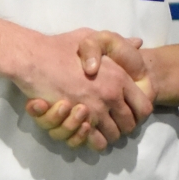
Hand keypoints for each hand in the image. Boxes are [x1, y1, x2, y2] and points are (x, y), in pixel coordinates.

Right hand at [13, 29, 152, 151]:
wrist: (35, 59)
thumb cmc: (61, 47)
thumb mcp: (93, 38)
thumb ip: (117, 43)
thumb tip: (138, 43)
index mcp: (119, 77)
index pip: (144, 107)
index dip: (138, 113)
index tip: (127, 112)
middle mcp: (111, 95)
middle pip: (130, 125)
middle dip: (123, 127)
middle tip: (112, 122)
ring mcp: (95, 110)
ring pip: (113, 136)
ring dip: (107, 134)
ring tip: (99, 127)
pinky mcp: (77, 121)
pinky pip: (95, 141)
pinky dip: (93, 140)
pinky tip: (87, 132)